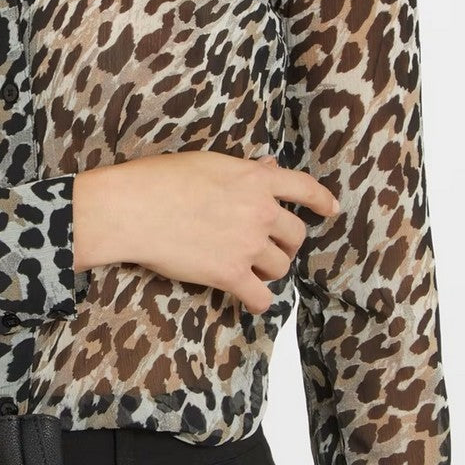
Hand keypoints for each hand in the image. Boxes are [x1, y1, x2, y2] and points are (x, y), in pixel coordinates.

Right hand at [72, 151, 339, 312]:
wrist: (133, 209)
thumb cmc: (161, 180)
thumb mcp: (211, 164)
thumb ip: (246, 170)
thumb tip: (270, 166)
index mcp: (256, 180)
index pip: (305, 189)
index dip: (322, 201)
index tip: (330, 210)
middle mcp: (260, 212)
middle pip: (295, 235)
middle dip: (287, 243)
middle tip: (272, 248)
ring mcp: (247, 245)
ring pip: (281, 266)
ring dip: (271, 270)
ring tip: (254, 271)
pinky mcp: (230, 275)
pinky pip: (261, 297)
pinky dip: (260, 301)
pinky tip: (252, 299)